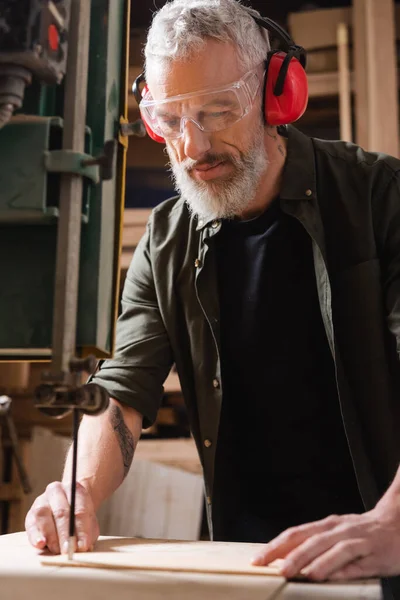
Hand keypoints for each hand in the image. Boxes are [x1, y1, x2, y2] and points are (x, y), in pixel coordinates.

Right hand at [25, 481, 98, 554]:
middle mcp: (57, 490)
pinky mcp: (30, 514)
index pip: (79, 509)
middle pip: (61, 512)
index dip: (81, 529)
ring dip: (51, 536)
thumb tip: (81, 548)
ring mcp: (42, 500)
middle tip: (68, 550)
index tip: (83, 545)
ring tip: (57, 550)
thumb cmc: (79, 517)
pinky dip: (35, 536)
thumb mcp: (89, 522)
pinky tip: (40, 544)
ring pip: (43, 515)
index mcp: (75, 489)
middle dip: (65, 534)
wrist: (68, 507)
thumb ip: (87, 533)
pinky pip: (31, 524)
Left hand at [252, 499, 399, 580]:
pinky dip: (337, 567)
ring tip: (291, 572)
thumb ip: (316, 546)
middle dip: (286, 554)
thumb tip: (287, 561)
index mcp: (327, 525)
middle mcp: (338, 529)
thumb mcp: (337, 535)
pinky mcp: (373, 552)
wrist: (398, 523)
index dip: (275, 546)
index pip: (296, 534)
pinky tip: (325, 575)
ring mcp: (356, 539)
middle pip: (308, 539)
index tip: (257, 559)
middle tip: (267, 567)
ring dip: (308, 560)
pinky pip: (353, 560)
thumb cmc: (364, 533)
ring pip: (329, 547)